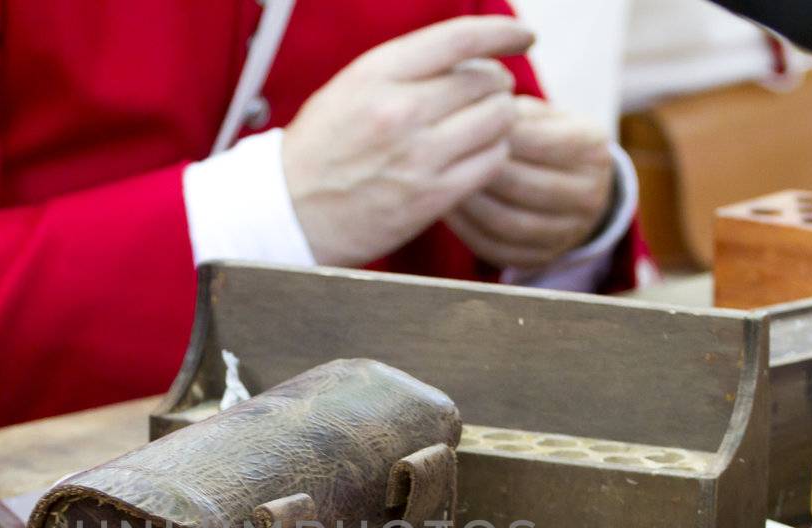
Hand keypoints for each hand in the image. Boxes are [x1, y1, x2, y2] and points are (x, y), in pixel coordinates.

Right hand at [282, 16, 533, 266]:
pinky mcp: (430, 198)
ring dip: (502, 120)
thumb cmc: (321, 147)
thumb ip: (407, 68)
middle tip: (493, 94)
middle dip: (498, 84)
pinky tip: (480, 155)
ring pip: (499, 121)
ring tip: (486, 125)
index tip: (523, 38)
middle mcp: (400, 111)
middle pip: (486, 80)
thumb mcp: (352, 87)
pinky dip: (495, 155)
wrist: (288, 210)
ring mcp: (418, 157)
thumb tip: (468, 55)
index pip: (460, 39)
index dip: (503, 33)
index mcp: (378, 74)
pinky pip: (491, 163)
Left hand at [446, 96, 615, 271]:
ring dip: (469, 204)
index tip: (466, 122)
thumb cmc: (550, 142)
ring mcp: (566, 232)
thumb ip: (520, 114)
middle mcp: (587, 195)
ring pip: (508, 222)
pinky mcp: (540, 258)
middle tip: (446, 156)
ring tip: (444, 183)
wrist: (578, 192)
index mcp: (592, 150)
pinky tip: (449, 210)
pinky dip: (467, 230)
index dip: (499, 134)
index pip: (541, 142)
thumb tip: (476, 112)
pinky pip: (498, 247)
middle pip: (523, 186)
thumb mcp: (549, 117)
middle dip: (479, 170)